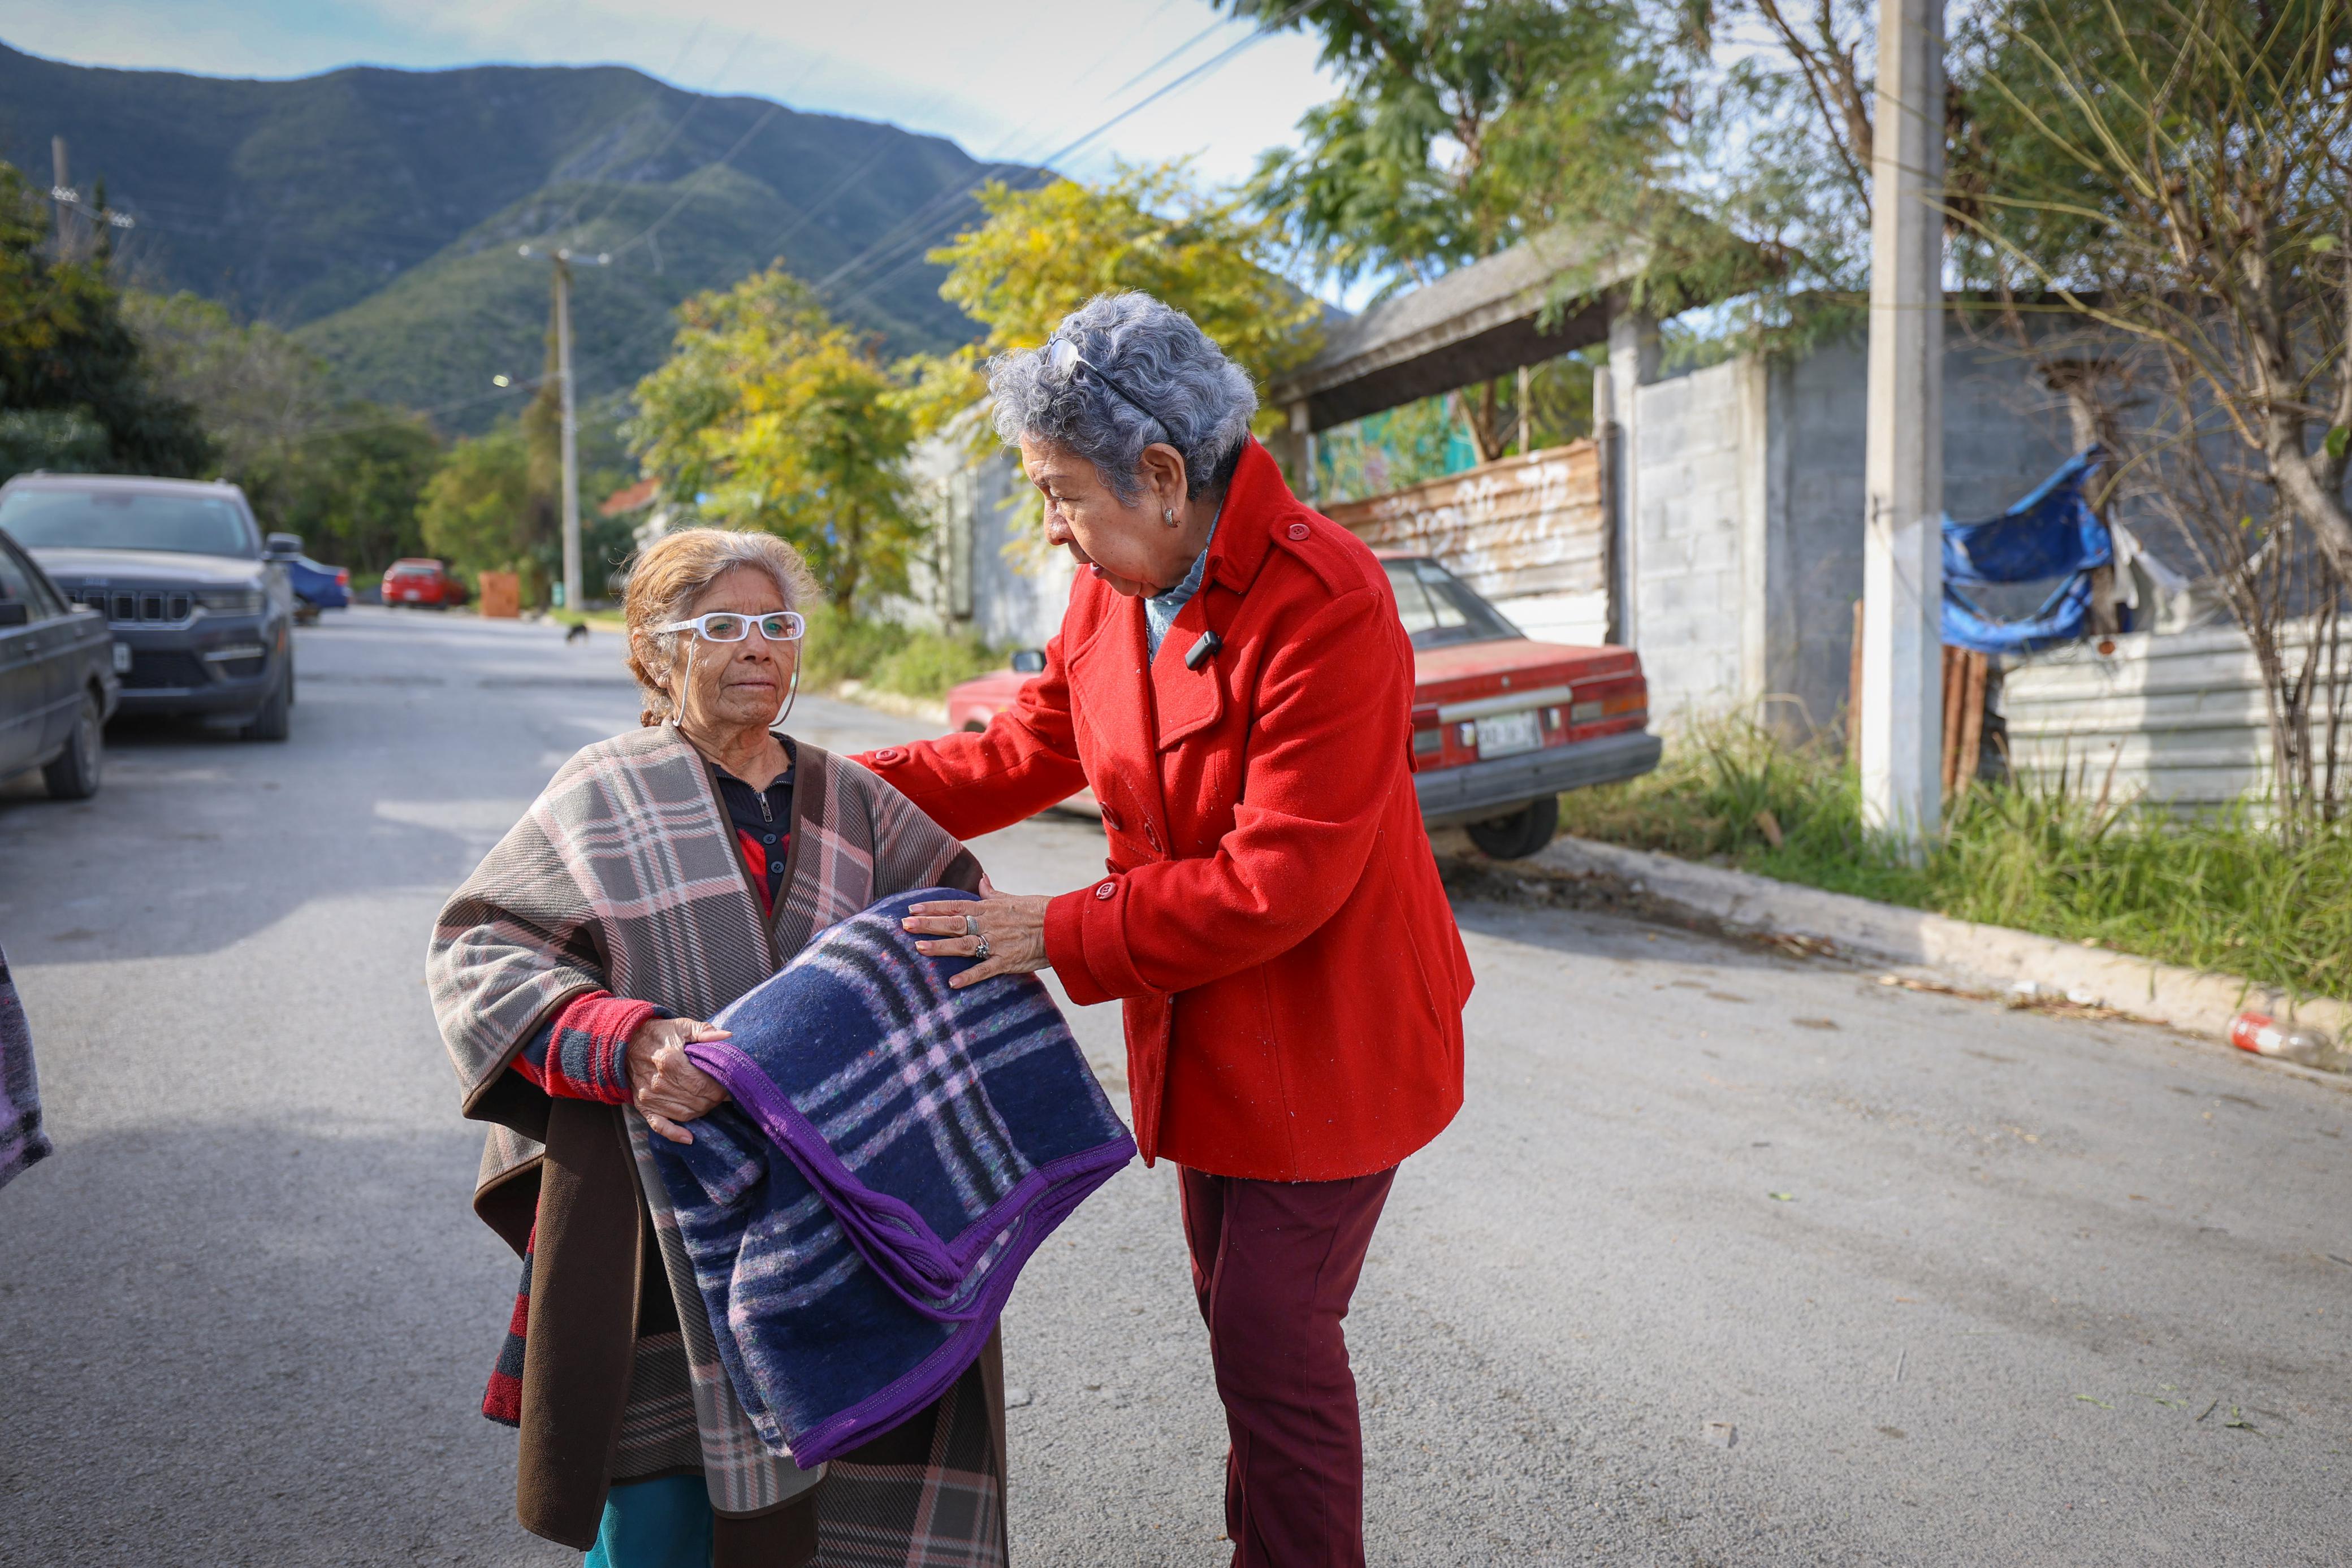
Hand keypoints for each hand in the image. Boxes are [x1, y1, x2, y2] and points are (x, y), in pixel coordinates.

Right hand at [626, 1016, 730, 1144]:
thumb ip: (704, 1032)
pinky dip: (675, 1134)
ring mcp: (651, 1097)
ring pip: (685, 1114)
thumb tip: (727, 1036)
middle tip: (722, 1093)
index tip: (729, 1084)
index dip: (721, 1088)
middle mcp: (660, 1083)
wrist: (625, 1043)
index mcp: (671, 1062)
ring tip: (709, 1102)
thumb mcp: (681, 1026)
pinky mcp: (644, 1106)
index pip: (704, 1085)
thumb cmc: (657, 1034)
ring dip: (702, 1111)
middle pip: (698, 1101)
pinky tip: (689, 1138)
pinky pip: (660, 1126)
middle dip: (714, 1100)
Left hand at [904, 875, 1051, 990]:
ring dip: (940, 947)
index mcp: (988, 909)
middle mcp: (988, 924)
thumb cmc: (1038, 911)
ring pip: (963, 944)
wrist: (1062, 925)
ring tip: (918, 949)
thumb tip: (981, 880)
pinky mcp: (1007, 961)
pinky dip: (969, 977)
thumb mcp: (1012, 898)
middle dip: (927, 924)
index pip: (954, 906)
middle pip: (952, 923)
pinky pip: (985, 970)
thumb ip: (992, 892)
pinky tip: (952, 983)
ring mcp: (997, 943)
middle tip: (904, 925)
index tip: (911, 907)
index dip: (932, 907)